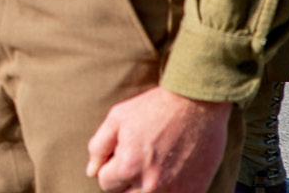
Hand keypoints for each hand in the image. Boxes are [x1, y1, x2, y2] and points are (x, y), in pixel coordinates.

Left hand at [87, 86, 231, 192]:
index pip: (105, 183)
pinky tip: (172, 169)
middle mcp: (151, 186)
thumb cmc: (154, 108)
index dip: (111, 166)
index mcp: (128, 167)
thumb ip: (99, 147)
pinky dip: (169, 189)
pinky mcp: (194, 192)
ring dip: (146, 187)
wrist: (197, 105)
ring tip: (155, 164)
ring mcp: (175, 192)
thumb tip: (91, 172)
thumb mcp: (117, 118)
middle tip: (140, 157)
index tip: (124, 151)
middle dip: (127, 180)